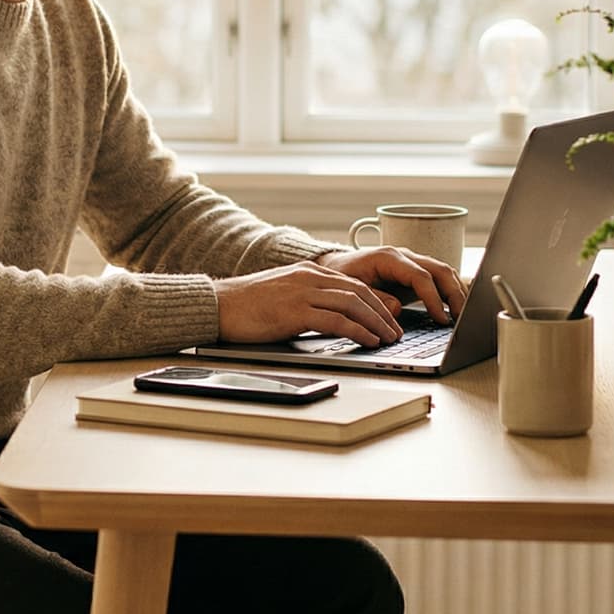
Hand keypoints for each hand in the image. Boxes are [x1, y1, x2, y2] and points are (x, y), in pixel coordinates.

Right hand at [211, 261, 405, 346]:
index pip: (353, 284)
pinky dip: (358, 331)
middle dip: (383, 313)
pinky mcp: (295, 311)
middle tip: (395, 332)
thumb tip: (333, 320)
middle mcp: (309, 277)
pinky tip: (368, 341)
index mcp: (307, 272)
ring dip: (376, 323)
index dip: (376, 302)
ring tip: (388, 339)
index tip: (388, 319)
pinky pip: (336, 320)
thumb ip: (309, 302)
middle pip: (359, 291)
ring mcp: (302, 292)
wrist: (217, 305)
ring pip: (353, 303)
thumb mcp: (283, 296)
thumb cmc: (245, 306)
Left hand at [317, 246, 466, 325]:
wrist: (335, 267)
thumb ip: (374, 298)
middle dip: (455, 294)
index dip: (433, 298)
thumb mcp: (351, 288)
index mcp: (388, 257)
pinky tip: (457, 308)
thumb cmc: (340, 276)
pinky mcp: (414, 273)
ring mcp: (411, 263)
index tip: (441, 318)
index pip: (420, 276)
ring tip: (464, 316)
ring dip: (457, 292)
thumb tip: (397, 309)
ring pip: (444, 272)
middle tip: (462, 319)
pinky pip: (439, 279)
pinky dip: (451, 291)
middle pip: (440, 270)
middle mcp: (404, 256)